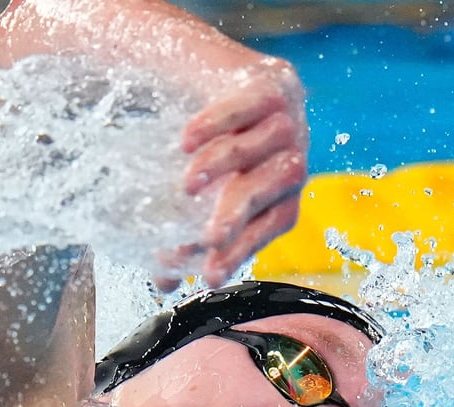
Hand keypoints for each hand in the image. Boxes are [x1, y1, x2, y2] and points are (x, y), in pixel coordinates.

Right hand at [177, 59, 308, 286]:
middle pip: (269, 192)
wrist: (218, 74)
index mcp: (282, 191)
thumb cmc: (209, 146)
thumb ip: (183, 235)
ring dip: (222, 168)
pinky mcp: (270, 85)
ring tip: (186, 185)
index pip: (269, 226)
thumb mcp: (199, 194)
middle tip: (208, 237)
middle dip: (238, 217)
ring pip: (255, 149)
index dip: (242, 252)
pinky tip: (186, 140)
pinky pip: (246, 107)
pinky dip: (216, 124)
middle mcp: (290, 158)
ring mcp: (286, 121)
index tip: (209, 276)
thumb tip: (162, 285)